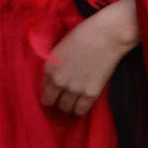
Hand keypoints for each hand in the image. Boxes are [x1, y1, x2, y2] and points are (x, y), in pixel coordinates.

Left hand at [42, 0, 139, 115]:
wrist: (104, 37)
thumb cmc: (81, 36)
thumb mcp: (59, 50)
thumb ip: (54, 66)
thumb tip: (52, 79)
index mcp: (48, 68)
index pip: (43, 92)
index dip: (47, 97)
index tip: (51, 99)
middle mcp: (58, 81)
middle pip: (53, 103)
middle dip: (56, 104)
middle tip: (61, 104)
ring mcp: (74, 89)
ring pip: (66, 109)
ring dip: (67, 109)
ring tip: (70, 107)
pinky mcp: (91, 94)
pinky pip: (81, 110)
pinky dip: (79, 111)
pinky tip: (80, 109)